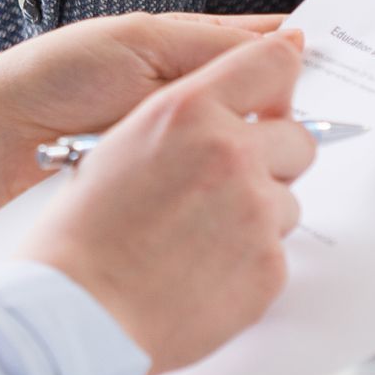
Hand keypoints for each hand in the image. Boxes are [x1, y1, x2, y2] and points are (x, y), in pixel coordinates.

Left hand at [0, 12, 287, 243]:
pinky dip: (231, 202)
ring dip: (258, 168)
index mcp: (185, 55)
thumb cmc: (55, 80)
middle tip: (307, 140)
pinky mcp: (166, 194)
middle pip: (266, 117)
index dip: (299, 66)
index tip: (344, 76)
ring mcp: (179, 152)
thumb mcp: (138, 46)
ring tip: (276, 175)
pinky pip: (217, 199)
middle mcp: (189, 105)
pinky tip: (242, 208)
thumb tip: (290, 37)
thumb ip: (213, 45)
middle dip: (285, 127)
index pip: (263, 57)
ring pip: (248, 163)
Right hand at [19, 28, 316, 373]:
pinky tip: (202, 272)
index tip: (277, 95)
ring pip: (288, 201)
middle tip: (229, 185)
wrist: (77, 311)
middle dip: (272, 158)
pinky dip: (249, 263)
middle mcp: (231, 151)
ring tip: (200, 239)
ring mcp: (256, 210)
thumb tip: (221, 122)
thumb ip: (184, 124)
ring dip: (258, 215)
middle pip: (297, 138)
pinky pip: (277, 253)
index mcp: (189, 110)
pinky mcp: (269, 266)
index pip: (271, 62)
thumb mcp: (120, 145)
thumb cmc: (82, 235)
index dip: (280, 77)